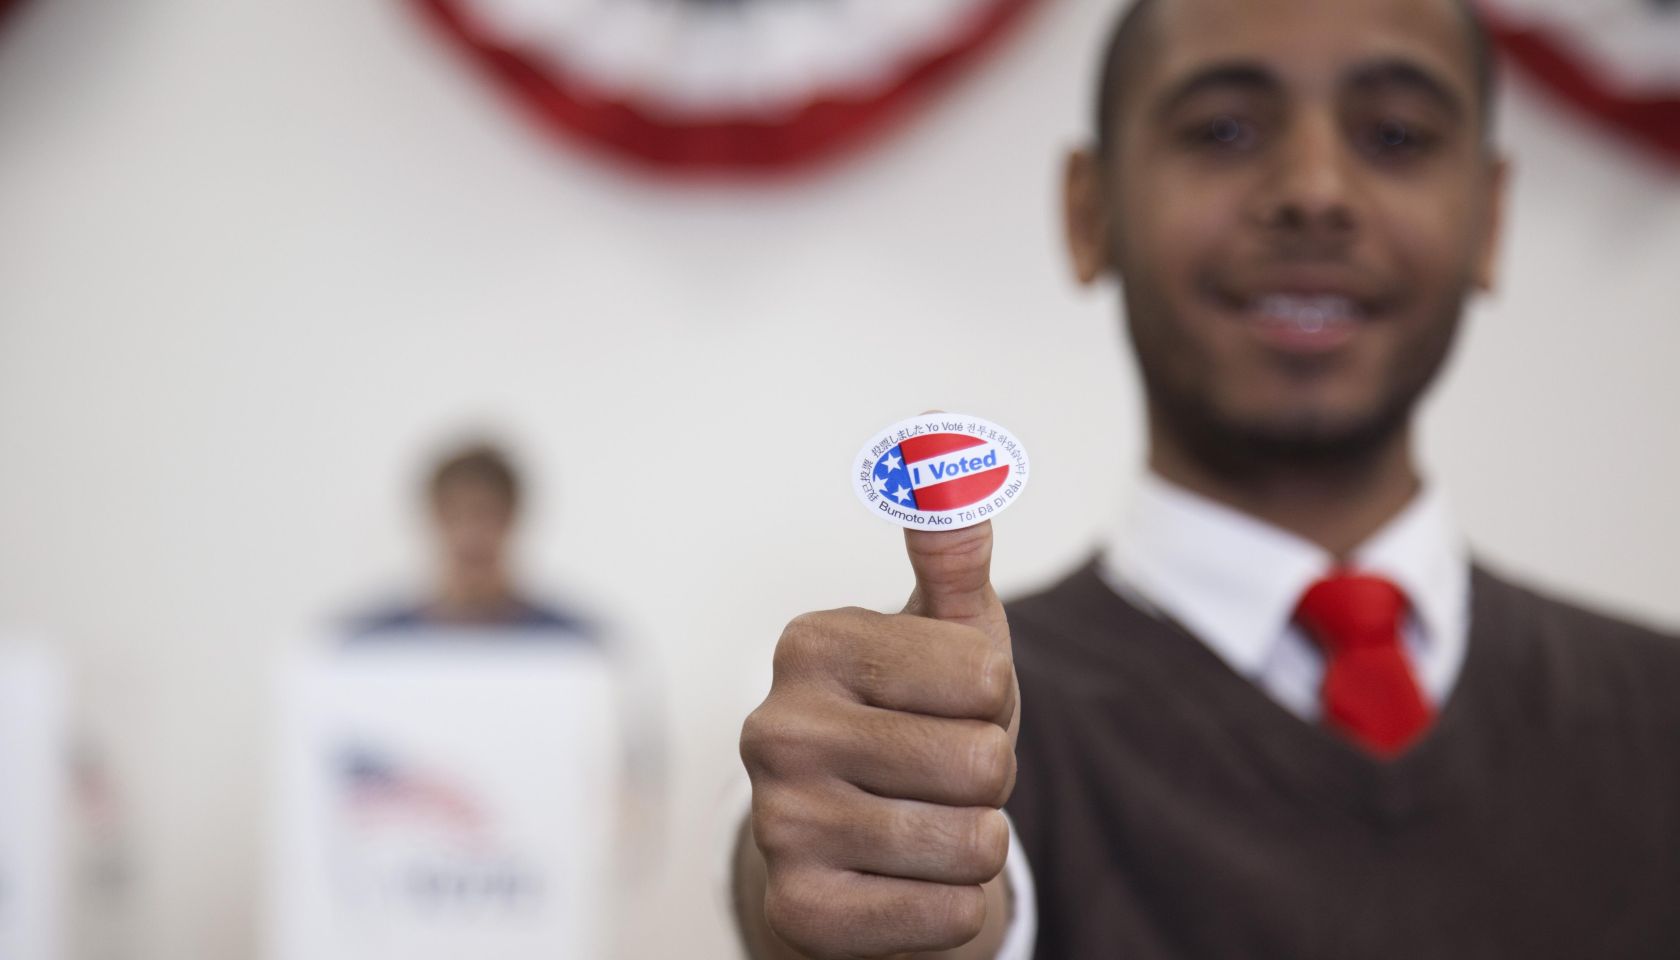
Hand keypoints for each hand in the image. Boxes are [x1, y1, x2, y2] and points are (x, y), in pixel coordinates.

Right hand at [739, 521, 1018, 957]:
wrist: (860, 859)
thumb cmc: (917, 730)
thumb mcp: (946, 639)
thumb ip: (952, 552)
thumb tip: (946, 435)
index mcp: (810, 644)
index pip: (986, 676)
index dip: (991, 704)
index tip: (941, 710)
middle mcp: (774, 727)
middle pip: (985, 761)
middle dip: (988, 779)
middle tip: (936, 778)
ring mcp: (778, 822)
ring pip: (974, 843)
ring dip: (974, 846)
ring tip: (924, 829)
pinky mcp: (798, 911)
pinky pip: (947, 915)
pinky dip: (950, 910)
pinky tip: (904, 886)